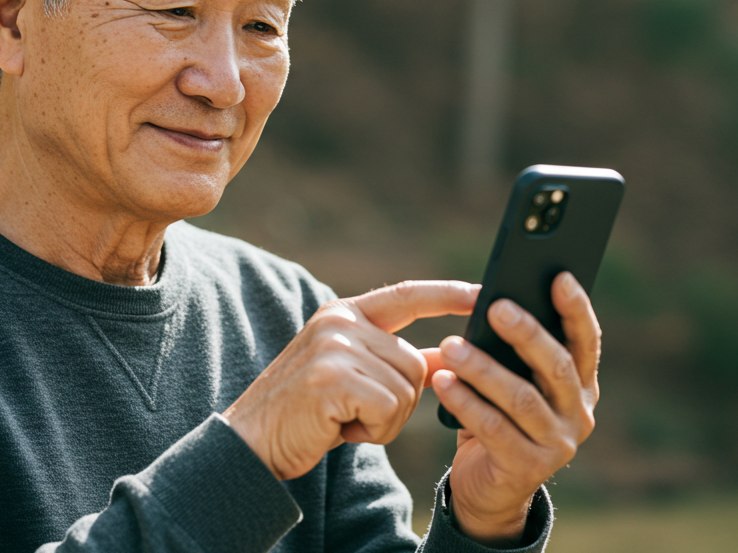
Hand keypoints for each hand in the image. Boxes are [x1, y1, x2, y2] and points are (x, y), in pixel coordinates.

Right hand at [224, 280, 477, 479]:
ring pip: (407, 388)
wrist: (252, 444)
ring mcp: (334, 346)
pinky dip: (374, 431)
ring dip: (385, 420)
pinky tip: (340, 429)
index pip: (408, 295)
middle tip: (356, 414)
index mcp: (344, 313)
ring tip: (344, 420)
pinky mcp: (333, 378)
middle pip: (415, 362)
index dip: (449, 295)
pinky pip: (390, 408)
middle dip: (399, 402)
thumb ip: (395, 361)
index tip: (485, 293)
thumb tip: (451, 356)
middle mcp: (339, 321)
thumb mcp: (354, 377)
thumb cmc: (308, 414)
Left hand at [430, 272, 600, 546]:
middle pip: (557, 367)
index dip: (575, 308)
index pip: (586, 340)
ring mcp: (558, 444)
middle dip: (527, 334)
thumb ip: (514, 353)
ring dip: (484, 369)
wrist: (489, 488)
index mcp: (581, 384)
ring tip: (451, 346)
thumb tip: (493, 303)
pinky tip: (442, 382)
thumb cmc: (499, 417)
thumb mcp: (514, 381)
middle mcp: (579, 413)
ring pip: (522, 398)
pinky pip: (493, 428)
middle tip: (496, 307)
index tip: (558, 276)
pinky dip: (465, 402)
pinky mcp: (528, 468)